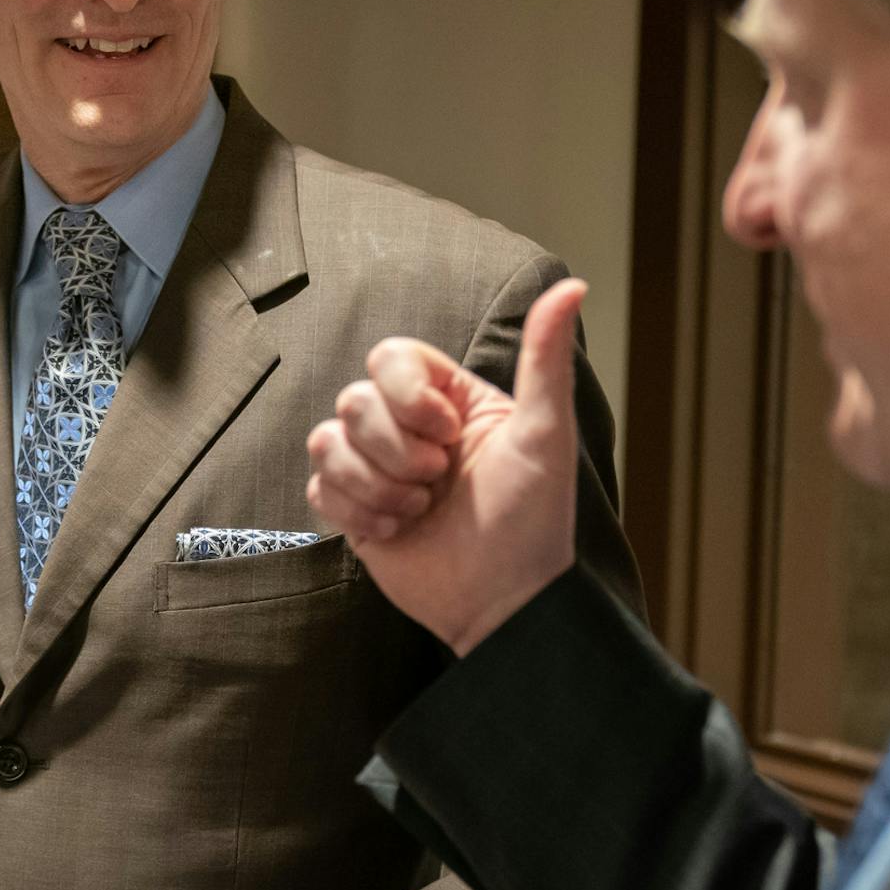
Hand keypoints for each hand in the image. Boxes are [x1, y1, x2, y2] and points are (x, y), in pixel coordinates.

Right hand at [305, 278, 586, 654]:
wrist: (503, 604)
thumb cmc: (534, 521)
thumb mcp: (545, 434)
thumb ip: (545, 360)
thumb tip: (572, 286)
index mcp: (449, 400)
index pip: (390, 357)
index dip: (406, 394)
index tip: (448, 434)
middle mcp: (408, 428)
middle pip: (354, 400)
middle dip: (395, 450)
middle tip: (438, 481)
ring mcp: (376, 469)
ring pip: (325, 441)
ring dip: (375, 484)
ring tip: (419, 511)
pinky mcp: (352, 509)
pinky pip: (317, 487)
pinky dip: (355, 511)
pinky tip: (396, 532)